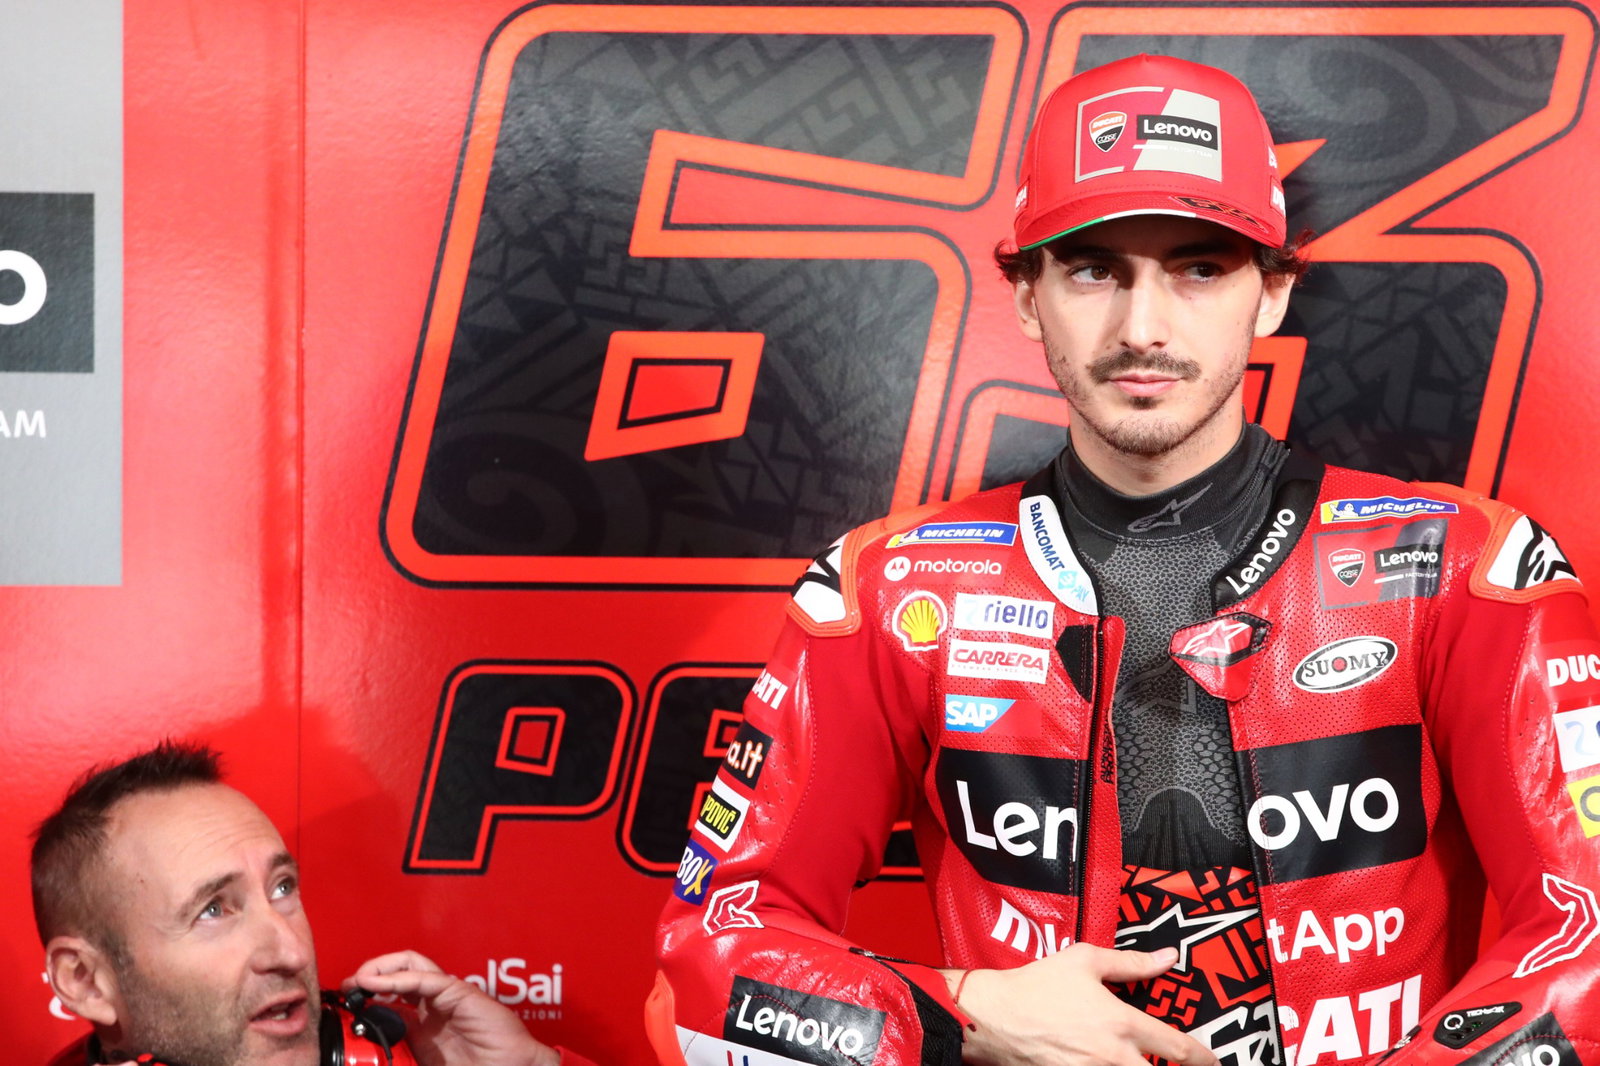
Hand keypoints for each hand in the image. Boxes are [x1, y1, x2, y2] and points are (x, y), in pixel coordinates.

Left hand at [344, 950, 559, 1065]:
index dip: (365, 993)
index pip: (389, 993)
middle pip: (398, 970)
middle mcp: (432, 1002)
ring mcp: (446, 995)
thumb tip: (362, 1055)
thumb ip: (399, 1052)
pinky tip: (379, 986)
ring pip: (410, 963)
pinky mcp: (460, 992)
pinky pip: (426, 978)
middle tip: (348, 988)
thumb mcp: (419, 1062)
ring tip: (360, 981)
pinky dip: (399, 977)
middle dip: (370, 973)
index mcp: (422, 1021)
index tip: (344, 1004)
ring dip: (381, 967)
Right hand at [950, 944, 1219, 1065]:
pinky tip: (1117, 1065)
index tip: (1212, 1060)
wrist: (994, 1017)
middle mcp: (1113, 1057)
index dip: (1202, 1057)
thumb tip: (1168, 957)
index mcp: (1122, 1023)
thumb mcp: (1085, 960)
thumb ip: (1131, 962)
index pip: (1177, 1048)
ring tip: (1145, 1063)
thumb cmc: (1037, 986)